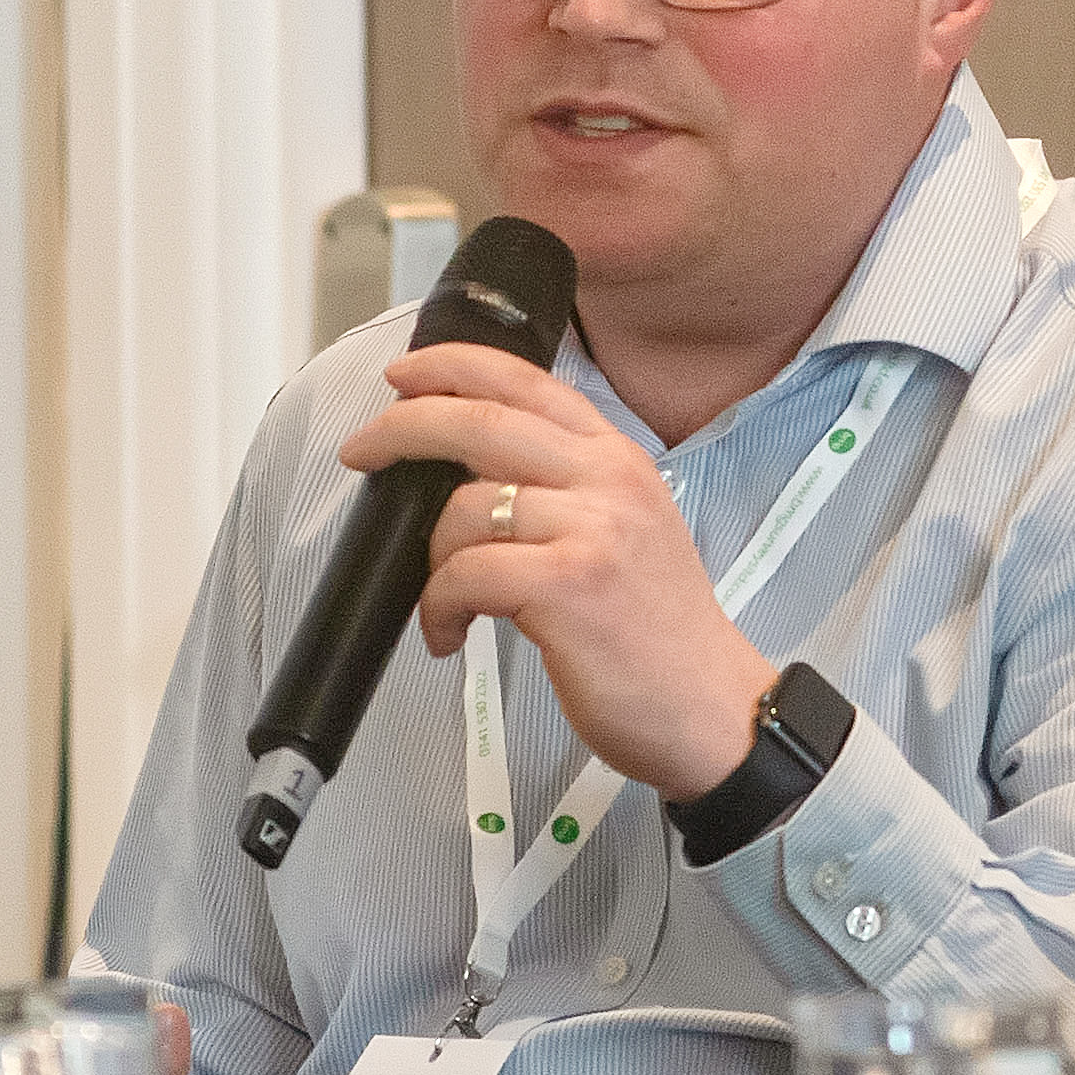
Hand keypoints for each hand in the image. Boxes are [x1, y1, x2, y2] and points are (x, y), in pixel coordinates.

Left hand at [337, 341, 772, 802]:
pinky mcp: (569, 586)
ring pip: (463, 508)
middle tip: (363, 451)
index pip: (529, 382)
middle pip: (483, 421)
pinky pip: (464, 574)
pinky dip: (438, 607)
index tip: (406, 375)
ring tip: (442, 602)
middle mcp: (609, 482)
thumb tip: (472, 479)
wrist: (711, 708)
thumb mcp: (629, 532)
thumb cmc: (662, 636)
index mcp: (619, 461)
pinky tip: (450, 634)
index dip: (454, 366)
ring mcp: (591, 531)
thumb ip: (568, 491)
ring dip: (428, 558)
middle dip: (403, 426)